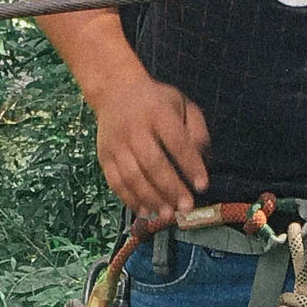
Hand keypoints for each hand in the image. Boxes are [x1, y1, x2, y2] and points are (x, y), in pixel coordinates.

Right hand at [94, 74, 209, 219]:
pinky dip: (130, 199)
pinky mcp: (103, 156)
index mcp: (158, 112)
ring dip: (151, 199)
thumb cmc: (156, 102)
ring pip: (132, 176)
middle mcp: (134, 128)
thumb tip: (203, 161)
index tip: (202, 186)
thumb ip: (197, 130)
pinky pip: (115, 182)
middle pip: (152, 163)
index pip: (176, 142)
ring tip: (167, 215)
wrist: (115, 91)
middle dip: (171, 188)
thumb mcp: (182, 104)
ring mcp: (116, 144)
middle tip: (186, 207)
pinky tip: (145, 211)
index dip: (190, 165)